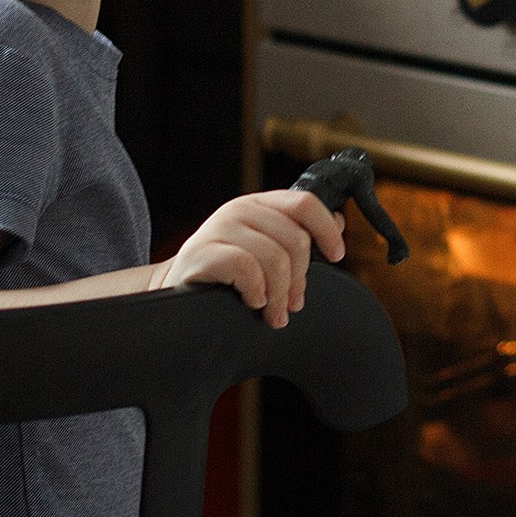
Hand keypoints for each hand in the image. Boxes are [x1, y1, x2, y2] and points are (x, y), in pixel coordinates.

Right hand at [158, 190, 346, 327]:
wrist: (177, 291)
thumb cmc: (225, 275)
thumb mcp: (264, 249)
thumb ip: (296, 235)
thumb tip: (338, 222)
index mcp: (259, 205)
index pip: (305, 204)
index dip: (327, 230)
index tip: (336, 255)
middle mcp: (240, 209)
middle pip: (296, 239)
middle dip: (300, 279)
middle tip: (292, 304)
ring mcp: (220, 228)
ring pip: (276, 258)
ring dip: (280, 294)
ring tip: (273, 313)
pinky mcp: (204, 252)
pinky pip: (248, 270)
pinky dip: (256, 292)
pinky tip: (252, 302)